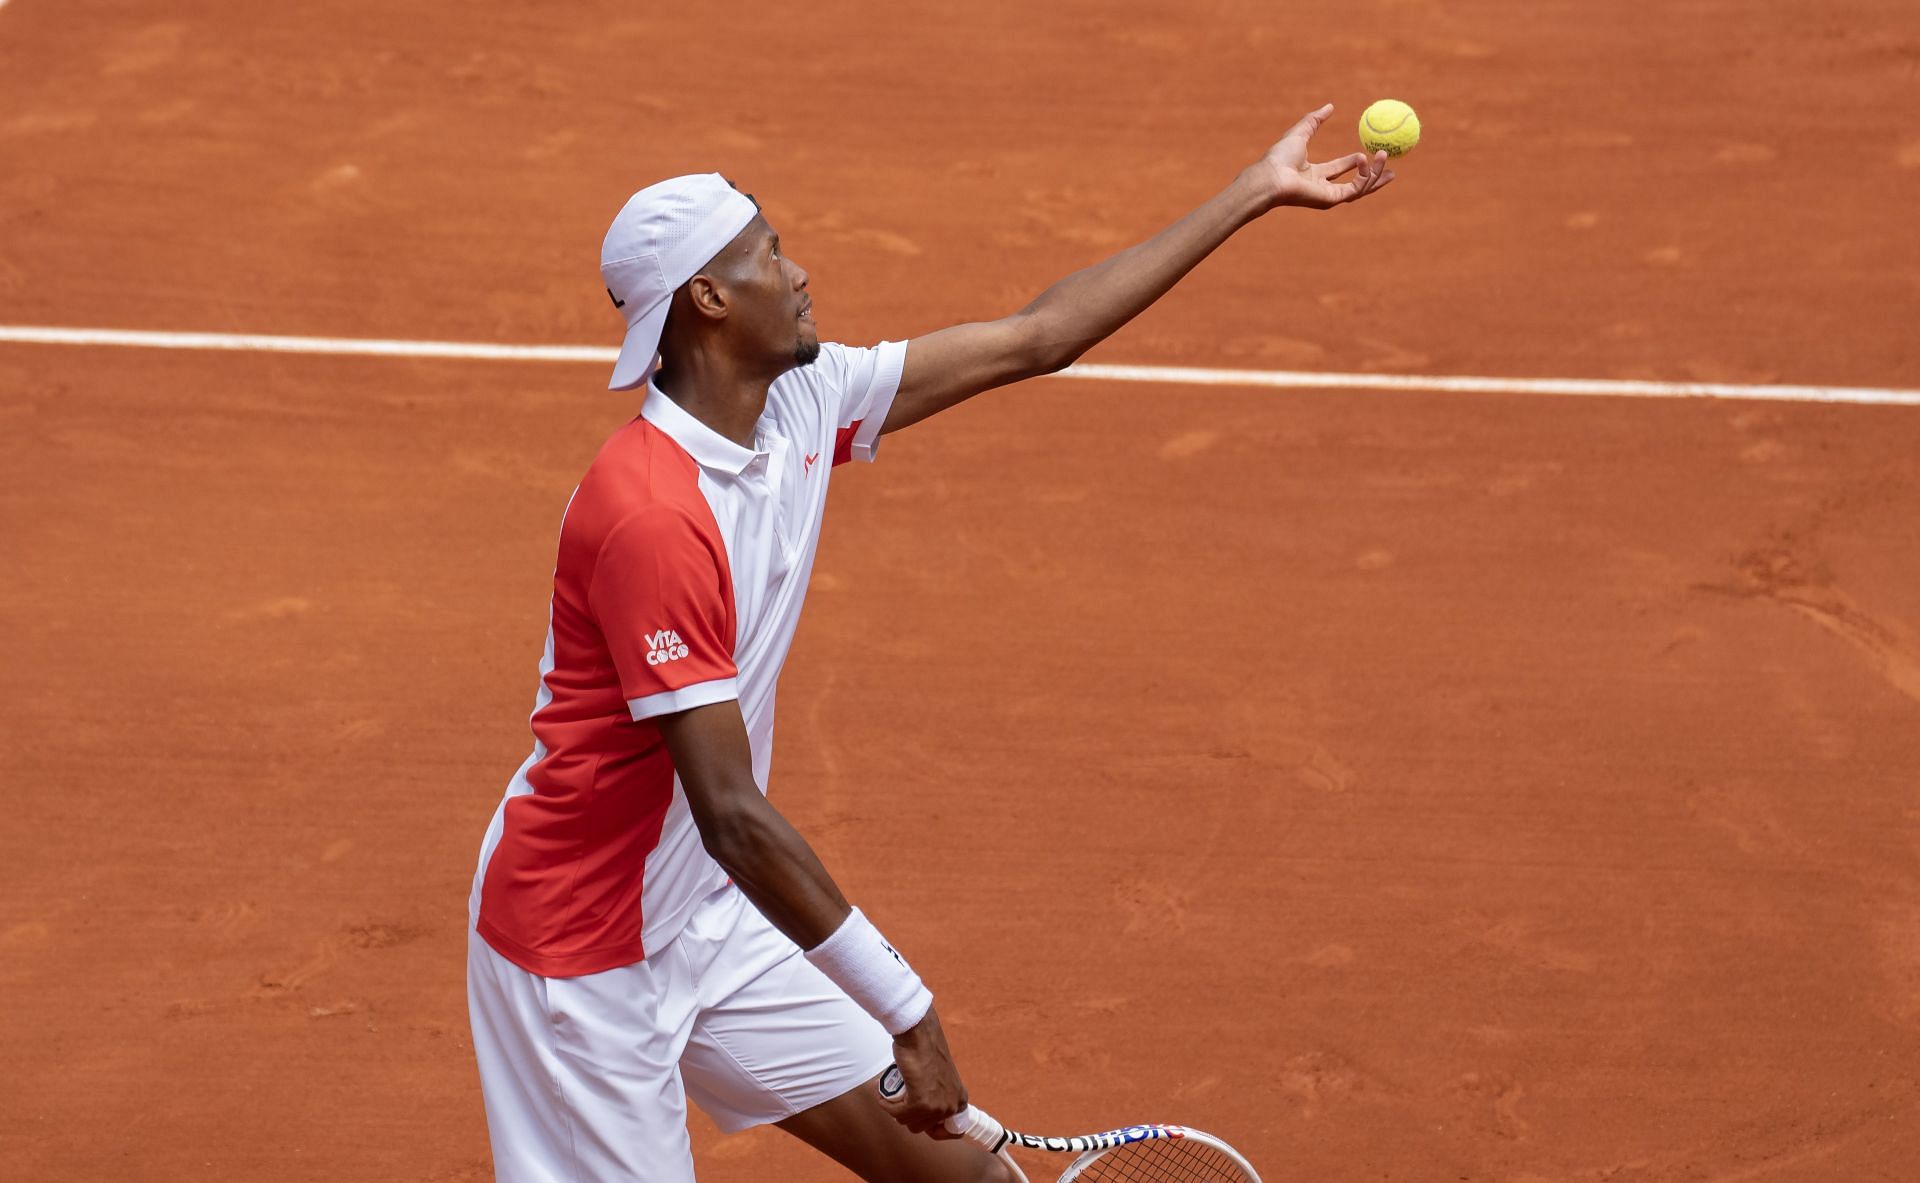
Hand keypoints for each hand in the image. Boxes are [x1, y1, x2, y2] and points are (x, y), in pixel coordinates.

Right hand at [879, 1008, 967, 1138]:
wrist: (919, 1035)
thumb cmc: (925, 1050)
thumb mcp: (939, 1078)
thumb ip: (937, 1095)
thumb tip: (925, 1114)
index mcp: (960, 1099)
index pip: (953, 1131)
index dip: (932, 1127)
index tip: (918, 1117)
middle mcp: (952, 1106)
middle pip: (922, 1128)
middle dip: (908, 1115)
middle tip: (901, 1098)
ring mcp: (937, 1106)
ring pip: (908, 1122)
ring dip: (895, 1110)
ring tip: (892, 1094)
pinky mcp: (920, 1102)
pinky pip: (897, 1114)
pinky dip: (886, 1105)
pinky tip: (883, 1094)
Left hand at [1251, 103, 1395, 209]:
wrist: (1272, 176)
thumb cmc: (1280, 157)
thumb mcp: (1301, 131)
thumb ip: (1315, 120)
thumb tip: (1329, 106)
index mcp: (1313, 174)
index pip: (1339, 169)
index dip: (1356, 162)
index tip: (1370, 153)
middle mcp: (1322, 187)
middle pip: (1354, 185)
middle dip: (1374, 177)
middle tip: (1392, 170)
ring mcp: (1328, 196)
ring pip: (1360, 189)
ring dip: (1375, 174)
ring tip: (1385, 155)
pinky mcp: (1331, 200)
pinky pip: (1355, 189)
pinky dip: (1365, 177)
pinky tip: (1367, 161)